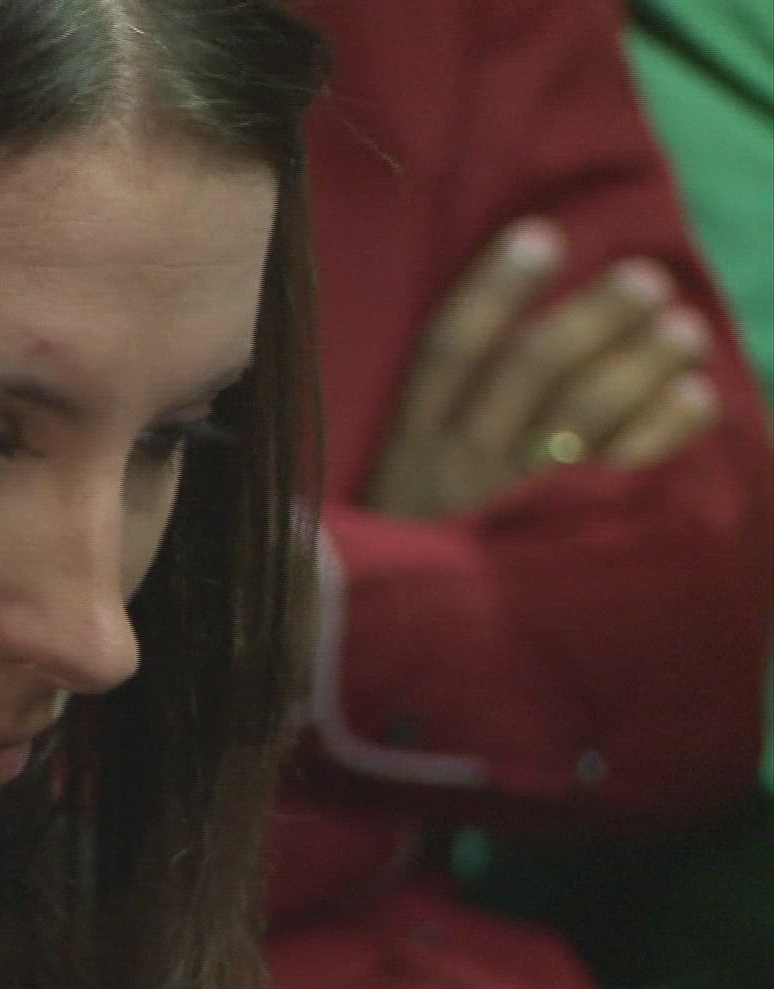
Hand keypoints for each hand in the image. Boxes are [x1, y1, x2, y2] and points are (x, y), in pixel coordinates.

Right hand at [367, 220, 717, 517]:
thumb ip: (441, 408)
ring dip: (637, 363)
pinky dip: (662, 432)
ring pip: (578, 417)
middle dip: (590, 316)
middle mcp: (459, 467)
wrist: (421, 643)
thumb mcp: (402, 474)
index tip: (542, 236)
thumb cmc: (421, 536)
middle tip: (645, 278)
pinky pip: (619, 478)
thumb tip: (513, 313)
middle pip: (527, 371)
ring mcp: (511, 505)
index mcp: (412, 440)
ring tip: (681, 327)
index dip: (495, 288)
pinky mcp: (558, 542)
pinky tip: (695, 394)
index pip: (450, 348)